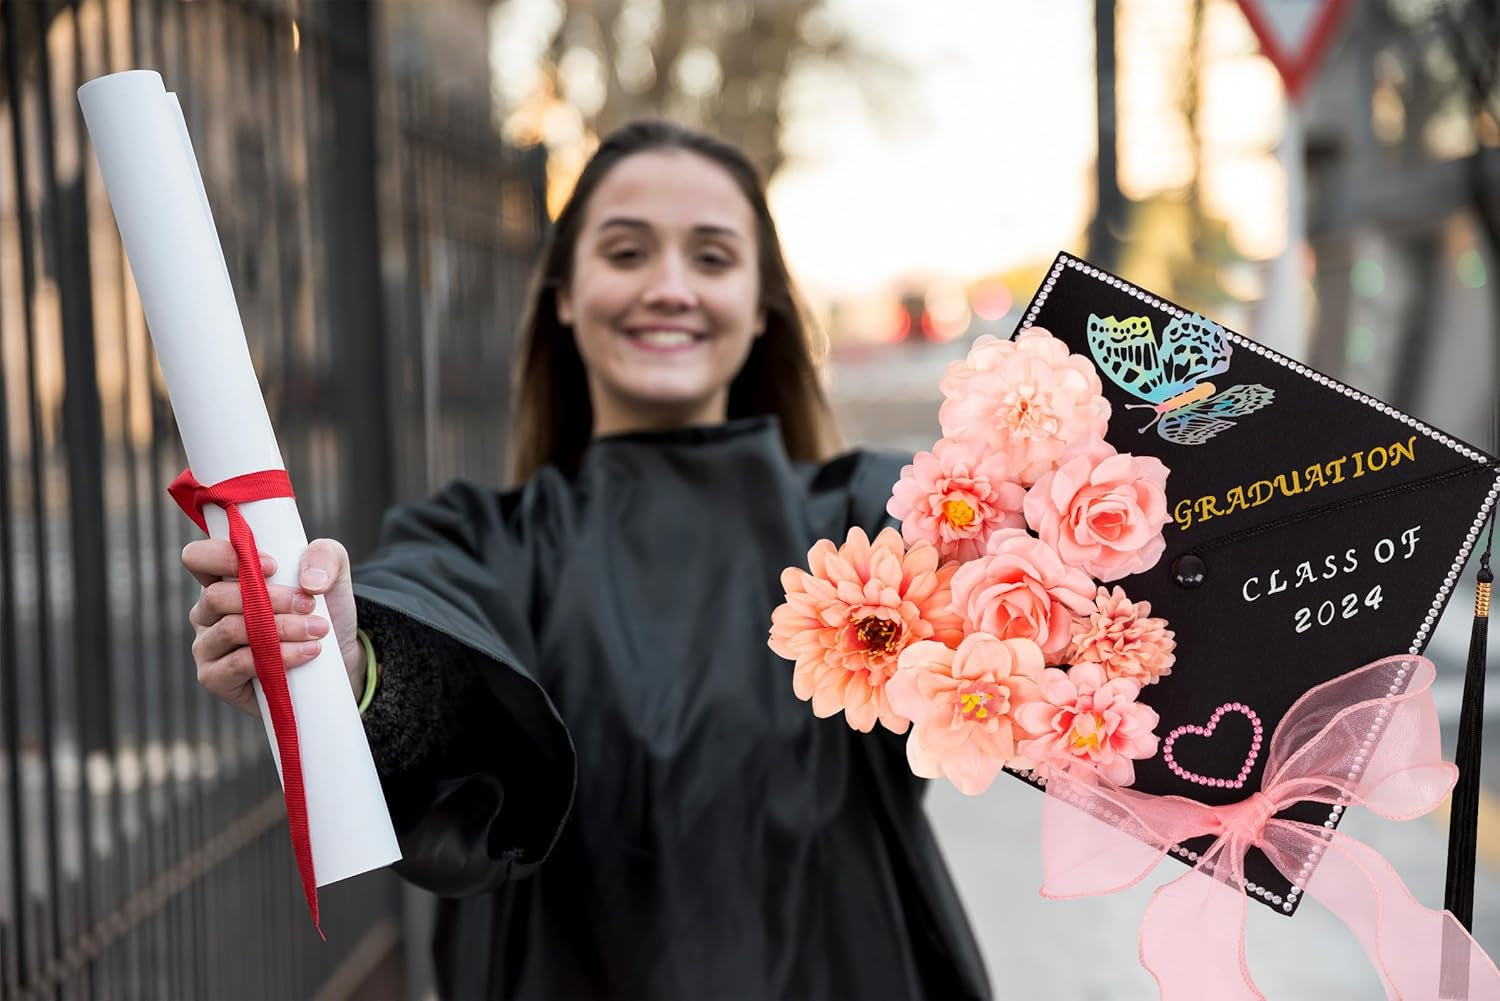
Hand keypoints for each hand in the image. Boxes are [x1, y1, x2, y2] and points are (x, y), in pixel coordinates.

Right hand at [183, 538, 363, 715]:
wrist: (337, 657)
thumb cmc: (323, 608)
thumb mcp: (332, 572)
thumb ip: (324, 556)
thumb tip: (309, 580)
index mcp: (222, 578)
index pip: (198, 557)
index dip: (226, 557)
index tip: (273, 566)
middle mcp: (207, 611)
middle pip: (216, 596)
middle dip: (269, 599)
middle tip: (308, 604)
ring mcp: (207, 646)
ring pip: (230, 630)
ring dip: (279, 628)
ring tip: (316, 630)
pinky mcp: (215, 678)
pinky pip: (237, 664)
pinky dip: (277, 656)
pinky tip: (306, 652)